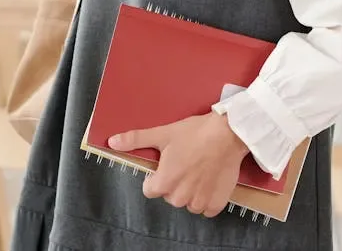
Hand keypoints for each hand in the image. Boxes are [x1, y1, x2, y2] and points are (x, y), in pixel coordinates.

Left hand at [109, 113, 249, 217]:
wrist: (229, 133)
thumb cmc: (195, 133)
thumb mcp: (163, 133)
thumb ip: (136, 140)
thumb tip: (112, 142)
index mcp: (165, 182)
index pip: (150, 190)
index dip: (156, 176)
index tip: (167, 165)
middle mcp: (180, 197)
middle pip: (169, 196)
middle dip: (174, 183)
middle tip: (185, 163)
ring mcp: (199, 201)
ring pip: (187, 203)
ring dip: (191, 191)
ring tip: (199, 170)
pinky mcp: (216, 203)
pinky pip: (205, 208)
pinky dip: (207, 198)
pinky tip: (209, 180)